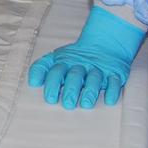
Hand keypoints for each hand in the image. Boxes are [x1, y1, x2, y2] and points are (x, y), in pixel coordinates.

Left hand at [28, 6, 145, 108]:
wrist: (104, 44)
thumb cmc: (75, 57)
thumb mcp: (56, 57)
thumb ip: (41, 68)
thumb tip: (32, 83)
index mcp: (65, 61)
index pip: (56, 71)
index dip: (52, 83)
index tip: (50, 98)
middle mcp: (81, 65)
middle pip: (75, 76)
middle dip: (70, 90)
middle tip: (67, 104)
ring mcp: (98, 69)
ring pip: (94, 79)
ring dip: (90, 91)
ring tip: (85, 104)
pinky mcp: (114, 73)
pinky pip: (115, 81)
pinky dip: (113, 91)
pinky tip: (109, 100)